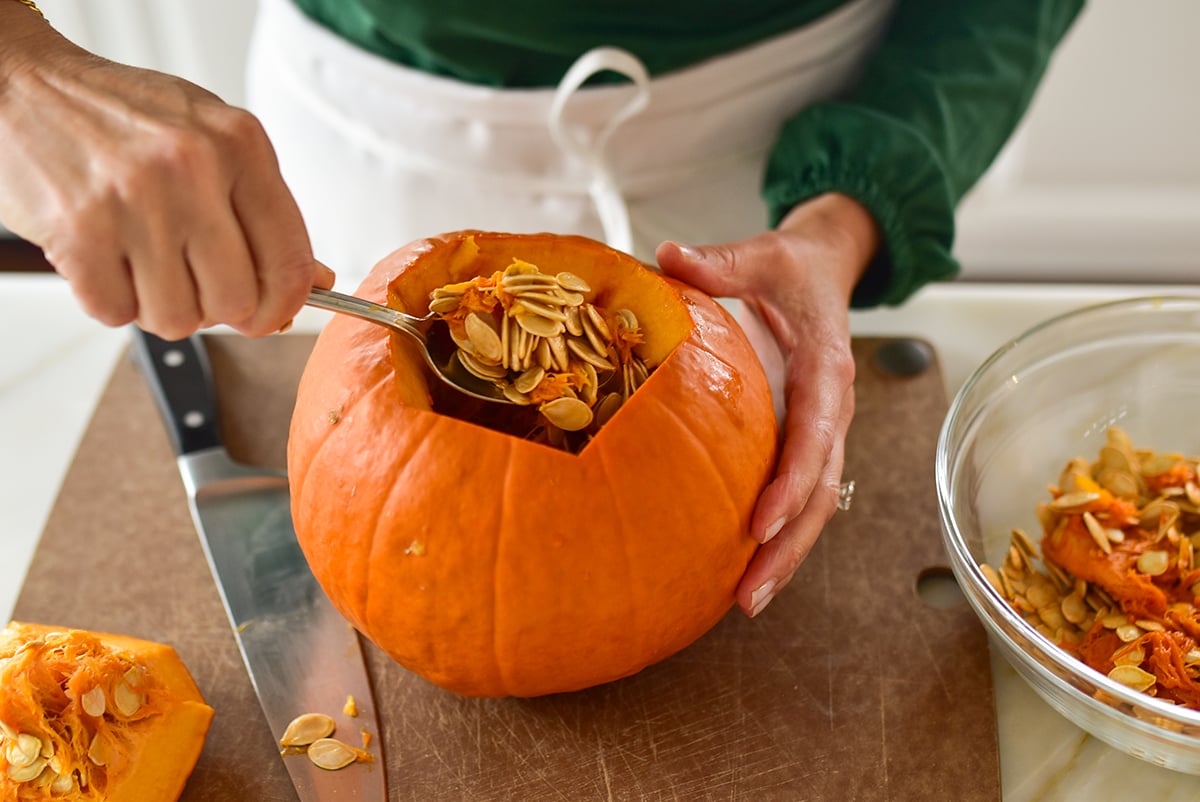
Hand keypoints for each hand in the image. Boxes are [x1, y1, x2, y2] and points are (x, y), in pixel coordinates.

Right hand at [0, 9, 332, 338]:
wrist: (22, 85)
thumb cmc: (121, 117)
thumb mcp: (212, 141)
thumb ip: (264, 211)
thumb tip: (315, 282)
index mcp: (239, 144)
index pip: (289, 260)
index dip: (284, 306)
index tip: (272, 314)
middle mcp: (192, 168)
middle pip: (236, 302)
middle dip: (215, 308)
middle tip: (190, 280)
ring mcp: (135, 200)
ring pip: (178, 319)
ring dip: (158, 306)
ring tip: (141, 261)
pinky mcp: (79, 230)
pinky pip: (116, 313)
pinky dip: (110, 300)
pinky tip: (104, 258)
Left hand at [656, 193, 878, 616]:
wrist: (826, 269)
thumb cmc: (792, 266)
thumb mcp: (763, 254)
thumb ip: (722, 261)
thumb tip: (668, 256)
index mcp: (826, 372)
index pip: (815, 436)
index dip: (792, 482)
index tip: (760, 523)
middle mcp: (831, 410)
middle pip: (821, 492)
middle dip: (789, 547)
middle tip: (749, 595)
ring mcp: (821, 431)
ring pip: (814, 505)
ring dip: (785, 555)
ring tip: (746, 601)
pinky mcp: (804, 440)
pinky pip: (797, 494)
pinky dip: (777, 535)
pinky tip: (742, 568)